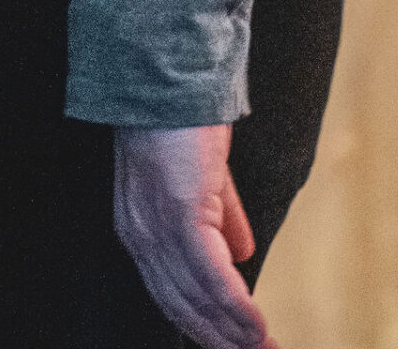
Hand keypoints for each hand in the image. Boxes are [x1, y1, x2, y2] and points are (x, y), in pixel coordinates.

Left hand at [112, 123, 275, 348]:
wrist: (169, 76)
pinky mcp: (180, 212)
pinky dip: (236, 306)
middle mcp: (140, 235)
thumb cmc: (182, 120)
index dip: (204, 326)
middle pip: (181, 307)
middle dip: (222, 341)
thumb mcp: (201, 178)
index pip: (170, 295)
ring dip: (235, 332)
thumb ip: (219, 217)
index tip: (234, 347)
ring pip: (197, 298)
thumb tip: (242, 254)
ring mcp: (157, 226)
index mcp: (139, 229)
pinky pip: (210, 276)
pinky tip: (257, 327)